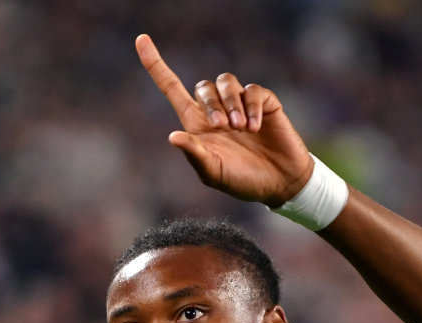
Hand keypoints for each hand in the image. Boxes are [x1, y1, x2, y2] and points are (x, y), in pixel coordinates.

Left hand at [136, 34, 313, 205]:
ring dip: (231, 103)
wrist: (280, 183)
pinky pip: (253, 90)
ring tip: (241, 128)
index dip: (156, 64)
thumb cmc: (242, 181)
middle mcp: (216, 110)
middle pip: (203, 86)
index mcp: (198, 125)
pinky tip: (256, 127)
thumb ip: (195, 154)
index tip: (141, 39)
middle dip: (211, 104)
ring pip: (226, 82)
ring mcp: (240, 104)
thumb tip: (173, 137)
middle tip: (224, 128)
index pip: (172, 88)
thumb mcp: (214, 172)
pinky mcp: (264, 103)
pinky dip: (252, 106)